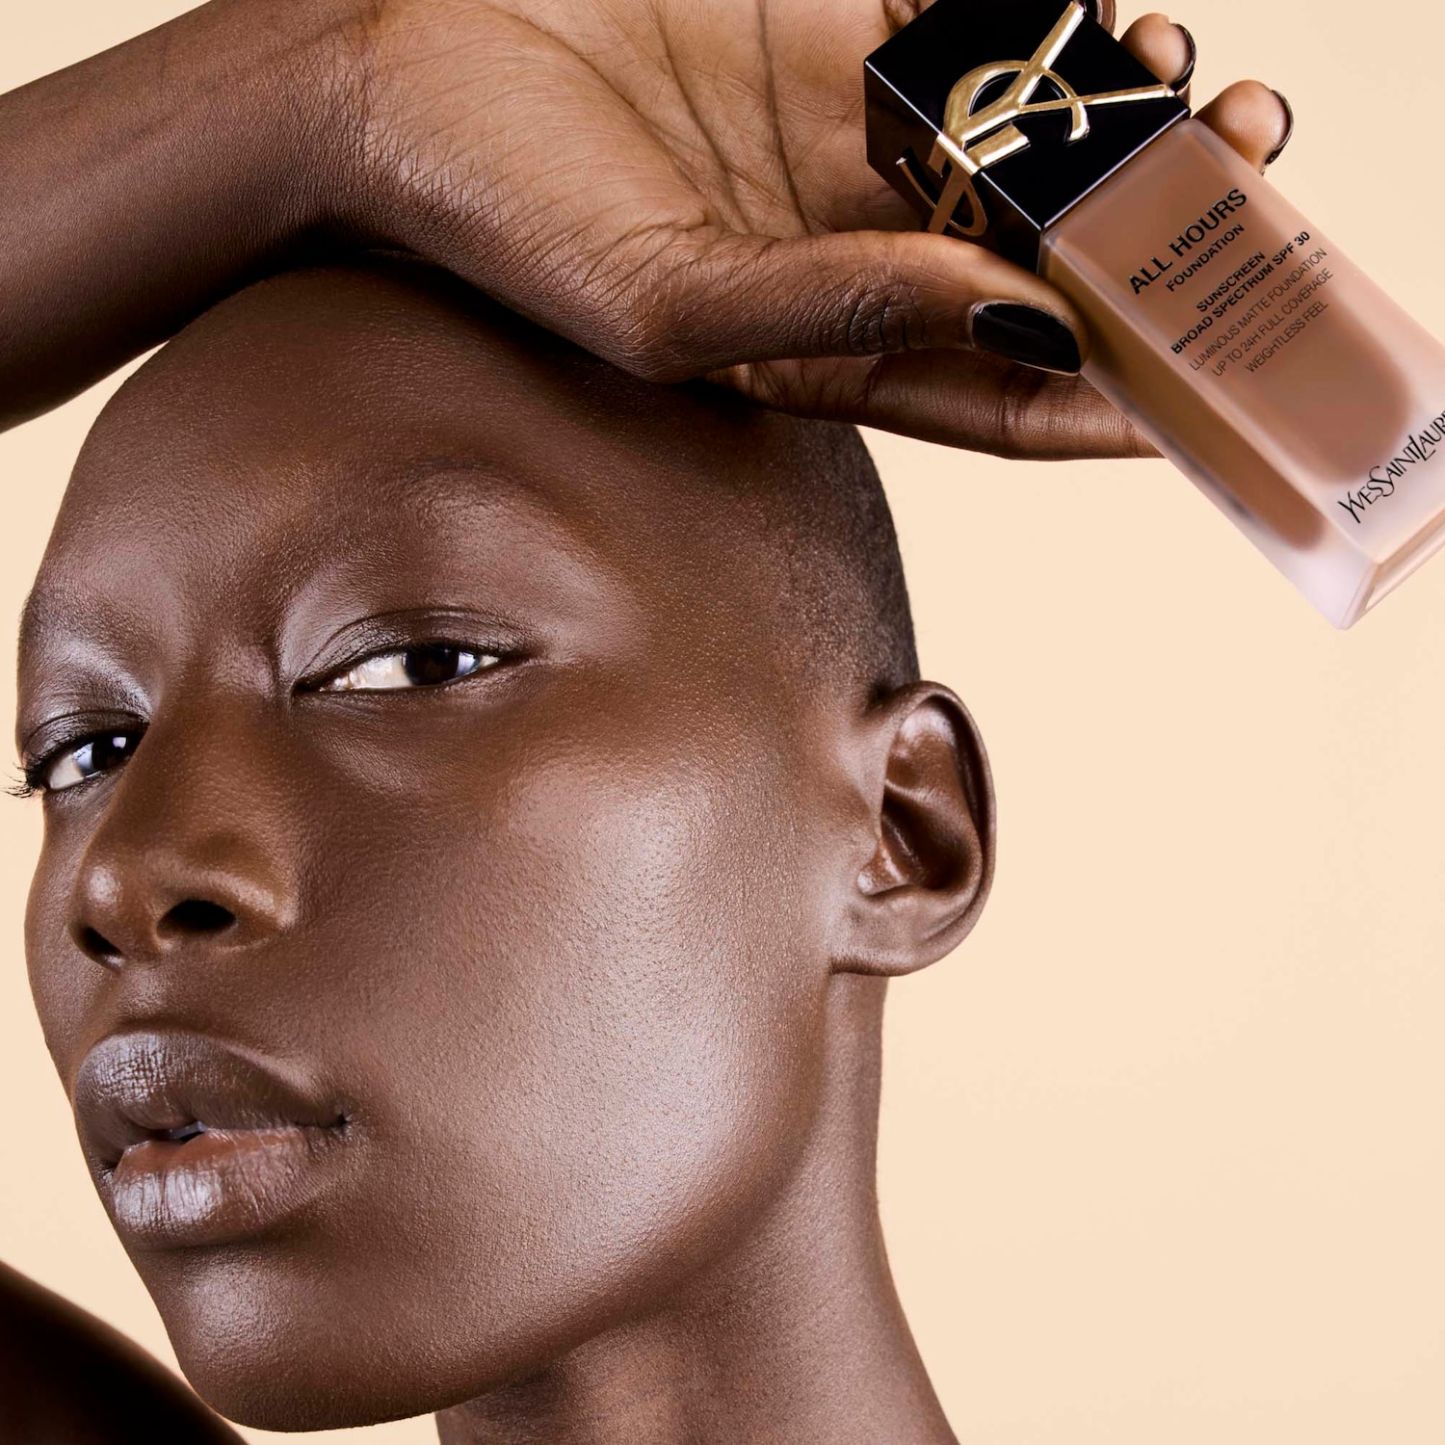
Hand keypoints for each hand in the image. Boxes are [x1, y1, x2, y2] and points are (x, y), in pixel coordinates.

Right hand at [330, 0, 1292, 457]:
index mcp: (818, 357)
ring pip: (1024, 146)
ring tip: (1209, 96)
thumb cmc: (508, 219)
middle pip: (1035, 269)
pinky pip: (969, 29)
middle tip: (1245, 189)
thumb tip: (1019, 317)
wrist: (407, 63)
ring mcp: (847, 141)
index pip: (992, 401)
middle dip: (1144, 246)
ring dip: (1123, 129)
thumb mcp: (674, 301)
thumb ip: (840, 310)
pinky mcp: (828, 28)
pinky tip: (1116, 10)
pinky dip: (1047, 23)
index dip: (1104, 402)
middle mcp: (849, 256)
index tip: (1201, 386)